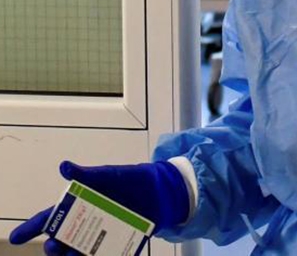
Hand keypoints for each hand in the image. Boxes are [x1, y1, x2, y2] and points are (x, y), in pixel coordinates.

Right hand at [8, 161, 190, 252]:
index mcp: (79, 207)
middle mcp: (87, 225)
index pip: (50, 219)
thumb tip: (64, 167)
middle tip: (54, 246)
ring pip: (82, 252)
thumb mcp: (108, 176)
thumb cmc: (128, 180)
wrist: (161, 189)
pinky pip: (109, 254)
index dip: (32, 228)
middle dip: (55, 245)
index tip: (17, 238)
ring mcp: (103, 236)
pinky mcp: (120, 244)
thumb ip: (86, 174)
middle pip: (63, 240)